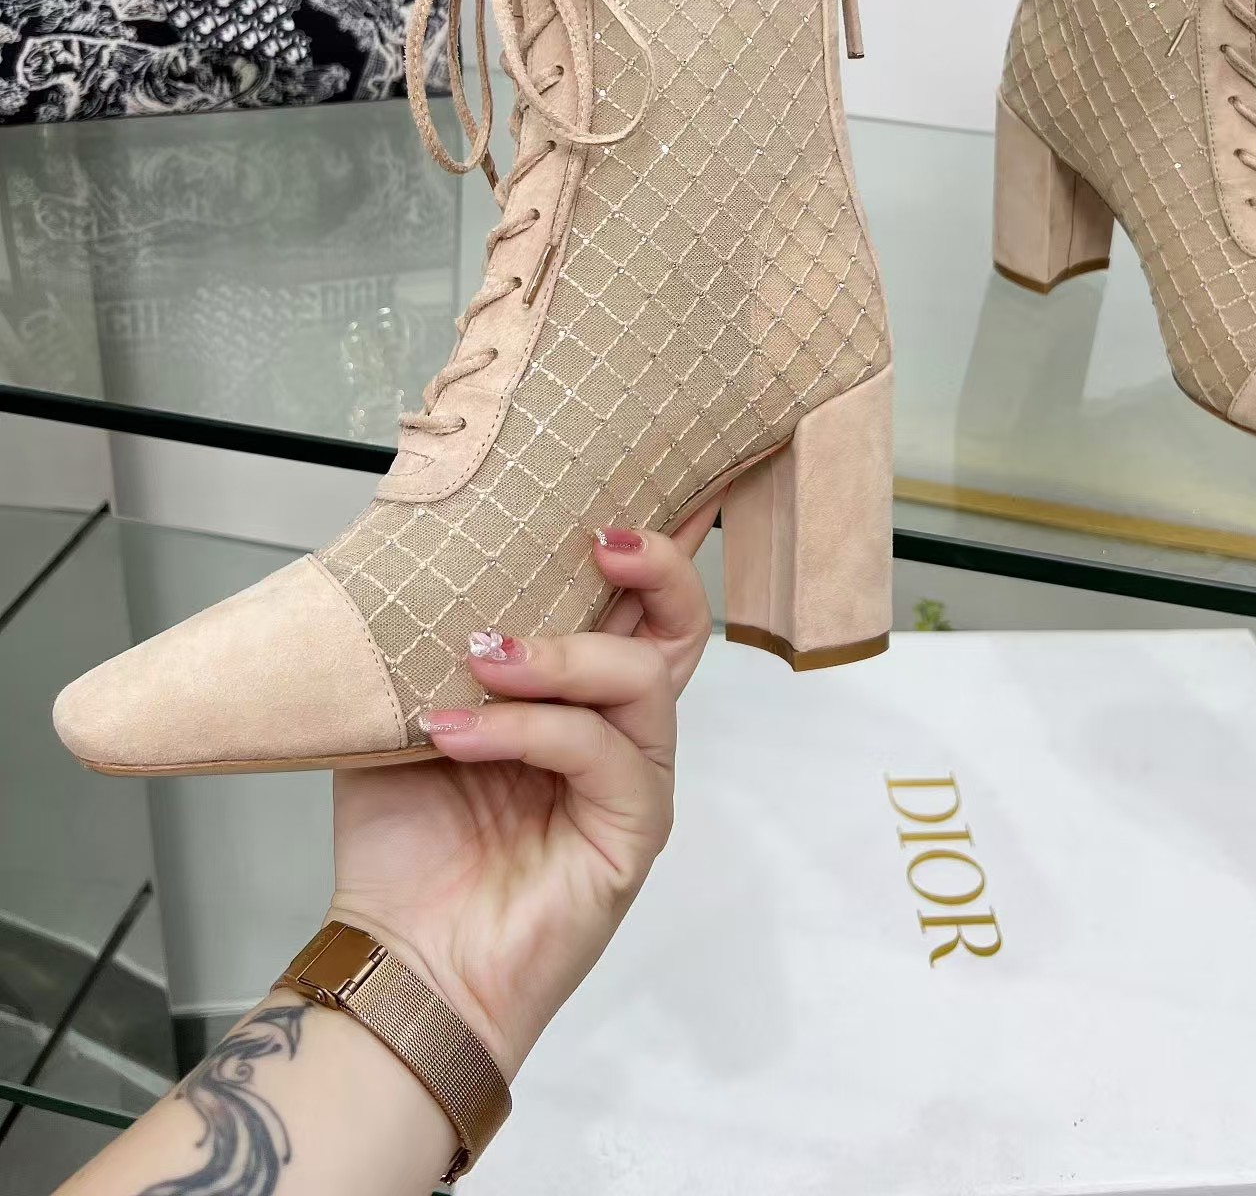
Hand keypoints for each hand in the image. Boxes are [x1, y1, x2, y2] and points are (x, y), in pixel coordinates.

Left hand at [324, 501, 718, 1079]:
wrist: (397, 960)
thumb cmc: (403, 844)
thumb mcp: (400, 710)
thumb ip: (422, 639)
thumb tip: (415, 545)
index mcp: (572, 690)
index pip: (629, 600)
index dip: (651, 538)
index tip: (642, 470)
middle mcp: (616, 727)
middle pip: (681, 626)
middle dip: (657, 565)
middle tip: (601, 537)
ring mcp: (633, 779)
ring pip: (644, 679)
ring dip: (564, 654)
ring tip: (485, 655)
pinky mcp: (632, 832)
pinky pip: (602, 755)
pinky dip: (530, 731)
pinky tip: (460, 730)